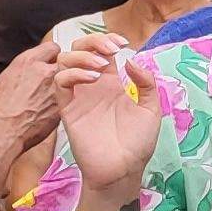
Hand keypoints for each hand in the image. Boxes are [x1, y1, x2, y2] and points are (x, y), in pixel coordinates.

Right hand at [0, 31, 72, 154]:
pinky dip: (63, 102)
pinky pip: (68, 98)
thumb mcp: (4, 80)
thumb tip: (25, 73)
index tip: (50, 62)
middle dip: (61, 69)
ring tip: (51, 96)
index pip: (52, 48)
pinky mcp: (62, 105)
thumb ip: (21, 71)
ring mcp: (56, 88)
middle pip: (65, 61)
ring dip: (64, 85)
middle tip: (53, 79)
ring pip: (69, 79)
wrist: (2, 132)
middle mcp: (44, 71)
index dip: (51, 56)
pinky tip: (51, 110)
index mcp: (27, 61)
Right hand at [54, 36, 157, 197]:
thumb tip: (130, 61)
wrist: (123, 170)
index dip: (107, 40)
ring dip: (82, 56)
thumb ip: (146, 83)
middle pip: (79, 50)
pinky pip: (60, 83)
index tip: (122, 43)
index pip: (101, 51)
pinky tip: (93, 79)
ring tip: (102, 66)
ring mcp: (79, 97)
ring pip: (65, 62)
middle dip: (92, 42)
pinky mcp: (68, 110)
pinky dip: (73, 73)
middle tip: (110, 51)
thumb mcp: (151, 109)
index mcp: (111, 84)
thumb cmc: (138, 144)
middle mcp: (92, 87)